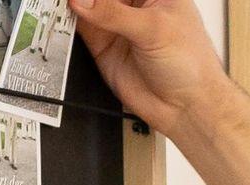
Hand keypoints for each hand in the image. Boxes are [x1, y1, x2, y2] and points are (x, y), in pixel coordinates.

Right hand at [69, 0, 228, 139]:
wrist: (187, 109)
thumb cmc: (191, 67)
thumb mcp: (154, 29)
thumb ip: (114, 14)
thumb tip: (82, 0)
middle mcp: (134, 6)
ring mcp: (117, 25)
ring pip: (86, 5)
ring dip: (71, 4)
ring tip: (57, 4)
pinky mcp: (103, 46)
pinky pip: (78, 27)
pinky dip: (65, 21)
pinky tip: (58, 16)